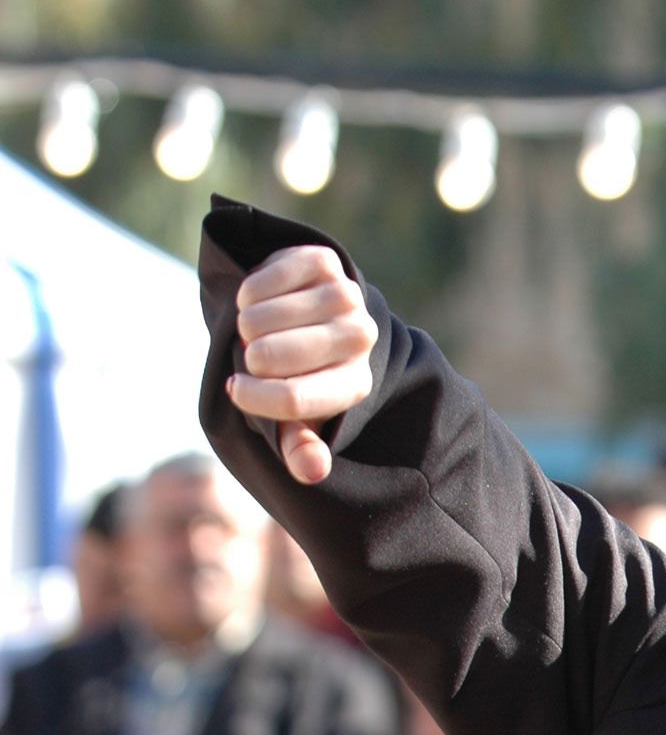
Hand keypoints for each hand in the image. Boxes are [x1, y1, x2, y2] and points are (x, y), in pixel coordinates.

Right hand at [229, 245, 377, 484]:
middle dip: (247, 359)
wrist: (313, 311)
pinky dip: (250, 292)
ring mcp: (347, 296)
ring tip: (256, 329)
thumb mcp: (300, 414)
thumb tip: (311, 472)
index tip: (237, 388)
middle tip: (253, 353)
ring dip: (246, 325)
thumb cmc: (299, 371)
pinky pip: (266, 279)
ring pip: (263, 319)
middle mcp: (360, 340)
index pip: (293, 400)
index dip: (252, 397)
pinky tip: (258, 300)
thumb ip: (300, 444)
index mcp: (355, 385)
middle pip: (272, 358)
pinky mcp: (325, 263)